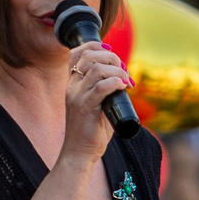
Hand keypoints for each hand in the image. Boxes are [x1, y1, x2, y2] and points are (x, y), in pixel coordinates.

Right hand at [61, 41, 128, 162]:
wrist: (79, 153)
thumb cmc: (90, 133)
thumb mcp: (97, 106)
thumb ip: (104, 92)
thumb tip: (123, 81)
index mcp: (73, 85)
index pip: (75, 54)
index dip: (93, 45)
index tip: (109, 50)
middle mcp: (72, 87)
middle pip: (89, 57)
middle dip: (111, 57)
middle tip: (124, 70)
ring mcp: (77, 97)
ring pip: (96, 69)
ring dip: (116, 70)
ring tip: (126, 80)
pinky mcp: (85, 108)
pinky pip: (101, 88)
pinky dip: (115, 82)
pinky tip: (122, 87)